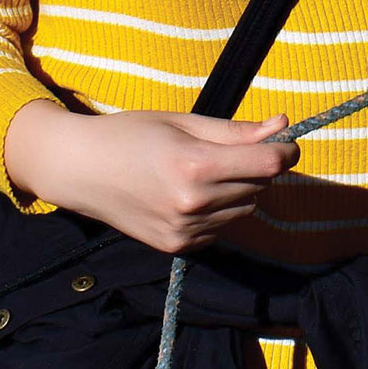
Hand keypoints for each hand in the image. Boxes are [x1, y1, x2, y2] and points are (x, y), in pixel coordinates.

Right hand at [3, 101, 299, 253]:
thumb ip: (235, 130)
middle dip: (258, 167)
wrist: (81, 170)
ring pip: (245, 210)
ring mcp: (184, 230)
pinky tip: (191, 194)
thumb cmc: (131, 134)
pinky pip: (222, 228)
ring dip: (241, 190)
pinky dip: (219, 211)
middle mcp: (192, 203)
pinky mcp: (177, 247)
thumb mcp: (183, 122)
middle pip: (260, 186)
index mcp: (195, 165)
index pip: (268, 163)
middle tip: (230, 150)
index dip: (286, 151)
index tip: (286, 142)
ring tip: (206, 171)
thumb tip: (283, 125)